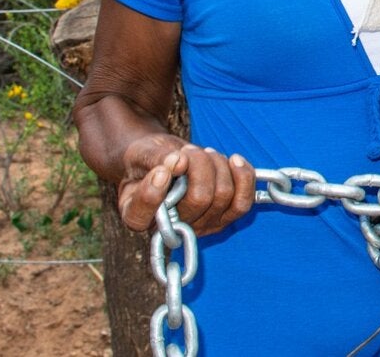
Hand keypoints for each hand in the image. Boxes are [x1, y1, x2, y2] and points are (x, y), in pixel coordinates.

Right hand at [117, 136, 255, 235]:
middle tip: (188, 150)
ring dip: (217, 165)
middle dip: (198, 164)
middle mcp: (170, 228)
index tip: (160, 169)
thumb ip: (154, 159)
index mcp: (136, 216)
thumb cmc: (151, 159)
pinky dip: (243, 176)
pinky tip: (234, 160)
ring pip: (223, 195)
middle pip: (198, 199)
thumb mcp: (142, 153)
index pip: (142, 215)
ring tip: (204, 154)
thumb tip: (177, 163)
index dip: (153, 193)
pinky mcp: (224, 218)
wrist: (171, 161)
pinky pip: (243, 202)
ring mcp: (200, 226)